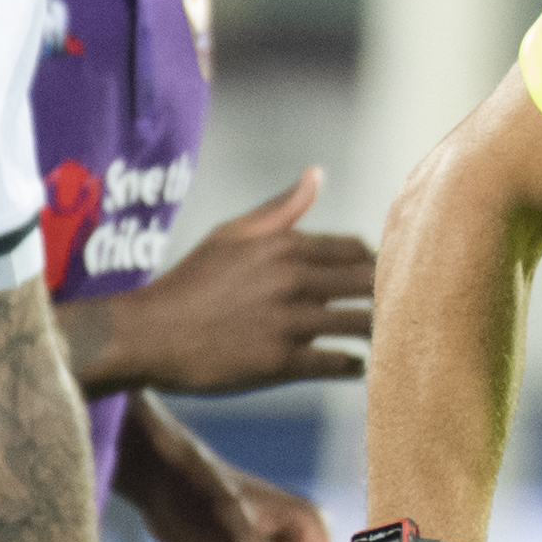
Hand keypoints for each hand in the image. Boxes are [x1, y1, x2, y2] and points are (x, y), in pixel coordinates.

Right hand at [89, 168, 372, 396]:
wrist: (147, 335)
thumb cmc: (189, 283)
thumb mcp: (230, 235)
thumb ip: (280, 209)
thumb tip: (317, 174)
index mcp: (284, 245)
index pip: (356, 250)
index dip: (372, 266)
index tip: (377, 280)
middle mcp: (292, 279)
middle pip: (369, 284)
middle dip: (386, 296)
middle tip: (394, 311)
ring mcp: (288, 321)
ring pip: (361, 323)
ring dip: (376, 332)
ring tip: (381, 340)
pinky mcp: (281, 361)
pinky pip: (338, 363)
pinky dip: (353, 366)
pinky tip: (355, 367)